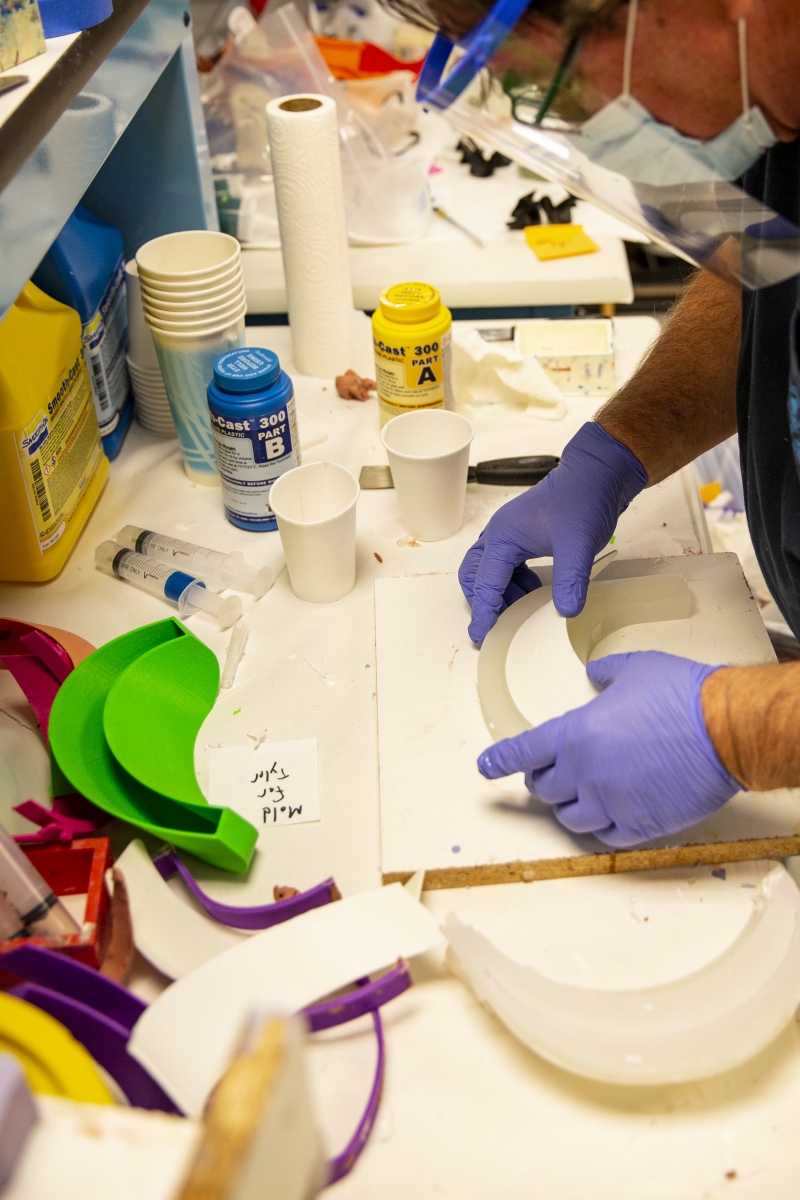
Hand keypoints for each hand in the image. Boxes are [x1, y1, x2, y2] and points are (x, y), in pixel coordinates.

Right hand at [458, 422, 646, 643]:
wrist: (598, 474)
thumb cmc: (583, 501)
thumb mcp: (578, 545)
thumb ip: (570, 580)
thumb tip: (566, 612)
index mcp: (503, 536)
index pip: (485, 583)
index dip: (484, 612)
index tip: (482, 636)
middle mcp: (499, 535)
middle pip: (474, 575)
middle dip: (481, 601)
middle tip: (494, 626)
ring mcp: (509, 534)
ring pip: (488, 572)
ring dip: (499, 594)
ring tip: (518, 614)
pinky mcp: (522, 537)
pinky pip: (505, 566)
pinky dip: (512, 584)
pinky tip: (532, 595)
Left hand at [477, 651, 742, 846]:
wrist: (727, 731)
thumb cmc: (683, 697)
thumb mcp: (635, 668)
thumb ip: (605, 674)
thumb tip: (594, 674)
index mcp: (576, 734)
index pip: (522, 752)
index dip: (500, 760)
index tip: (486, 767)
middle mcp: (585, 773)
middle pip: (544, 789)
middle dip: (542, 780)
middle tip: (549, 773)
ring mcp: (611, 803)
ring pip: (570, 818)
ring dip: (569, 806)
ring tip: (579, 795)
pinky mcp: (640, 825)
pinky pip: (606, 836)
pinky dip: (601, 827)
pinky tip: (608, 816)